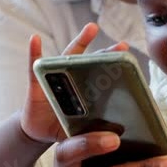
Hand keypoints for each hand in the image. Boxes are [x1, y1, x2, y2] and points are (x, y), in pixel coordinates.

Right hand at [19, 23, 127, 143]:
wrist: (38, 132)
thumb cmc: (63, 127)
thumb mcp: (81, 131)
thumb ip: (94, 131)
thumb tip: (117, 138)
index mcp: (86, 90)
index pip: (104, 77)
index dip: (116, 68)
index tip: (131, 60)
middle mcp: (74, 79)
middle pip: (94, 64)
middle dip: (108, 53)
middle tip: (123, 45)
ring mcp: (56, 78)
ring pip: (69, 56)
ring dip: (81, 41)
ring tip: (92, 28)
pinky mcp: (37, 83)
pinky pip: (34, 65)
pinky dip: (34, 51)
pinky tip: (35, 39)